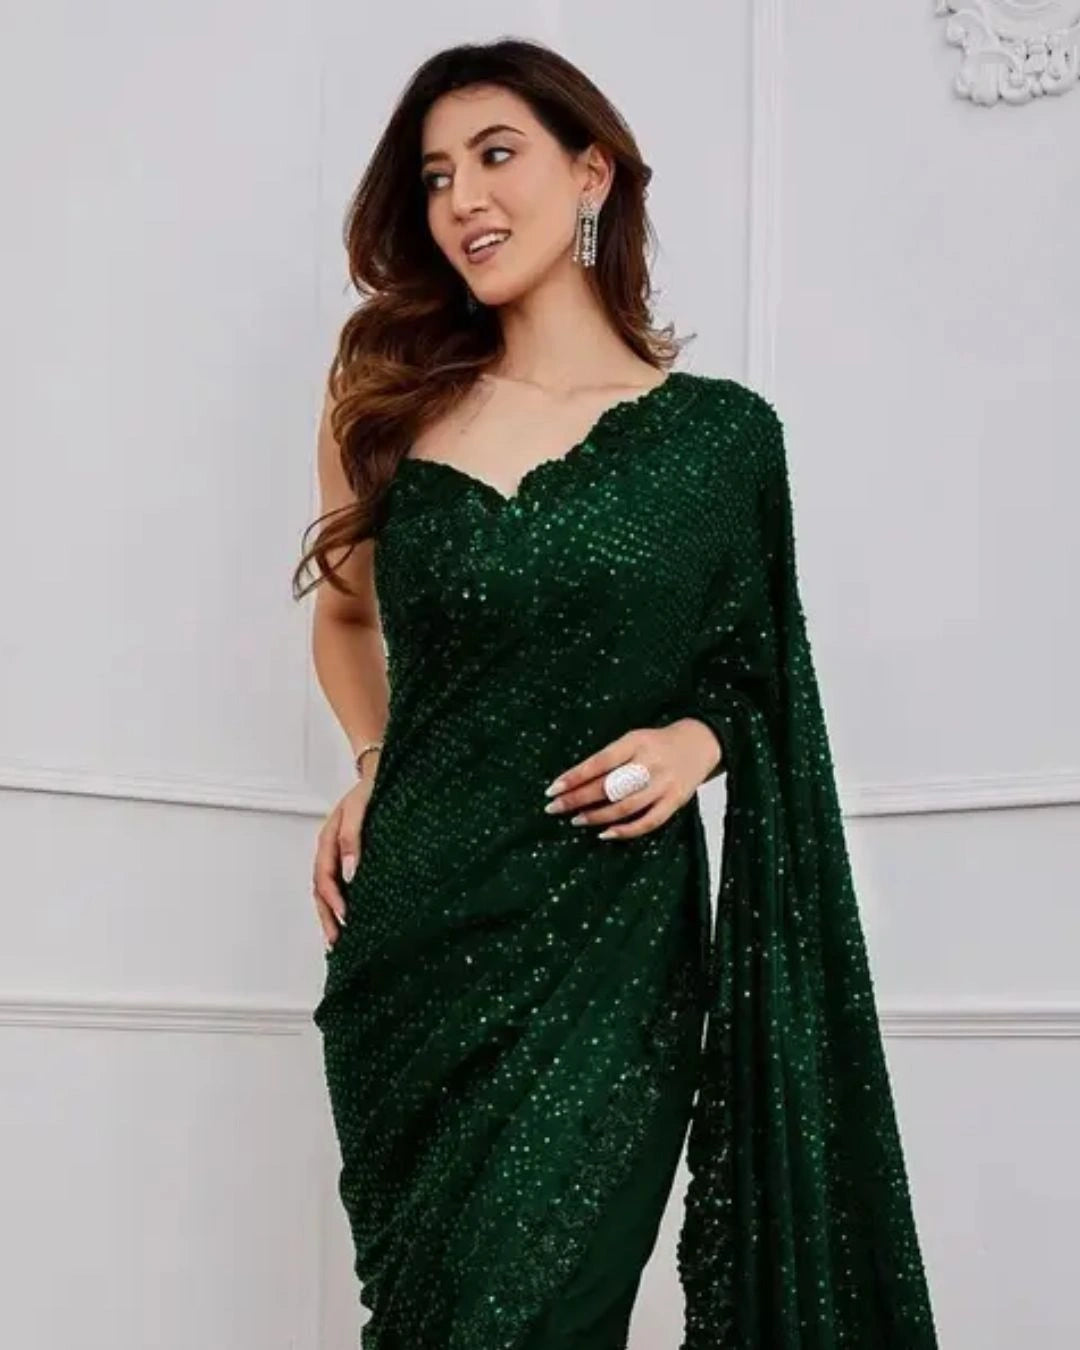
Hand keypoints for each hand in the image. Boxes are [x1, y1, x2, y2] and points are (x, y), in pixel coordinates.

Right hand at [312, 773, 375, 949]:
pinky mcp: (350, 858)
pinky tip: (349, 919)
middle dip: (327, 917)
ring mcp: (338, 856)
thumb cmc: (371, 788)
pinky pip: (339, 886)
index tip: (345, 918)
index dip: (333, 900)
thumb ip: (352, 839)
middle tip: (336, 942)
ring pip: (328, 891)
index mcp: (328, 840)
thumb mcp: (360, 808)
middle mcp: (330, 851)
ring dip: (331, 915)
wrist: (379, 773)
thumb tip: (350, 873)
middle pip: (321, 890)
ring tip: (338, 940)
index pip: (325, 877)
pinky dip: (341, 904)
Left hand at [542, 718, 722, 839]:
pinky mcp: (675, 802)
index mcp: (636, 742)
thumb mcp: (633, 739)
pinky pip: (648, 821)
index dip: (574, 776)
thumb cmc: (657, 743)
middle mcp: (650, 763)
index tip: (553, 789)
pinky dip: (625, 830)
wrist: (701, 743)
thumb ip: (609, 758)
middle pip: (609, 786)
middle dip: (578, 799)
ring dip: (597, 816)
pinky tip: (605, 833)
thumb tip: (575, 782)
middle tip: (555, 807)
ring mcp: (664, 784)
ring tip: (576, 820)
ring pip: (626, 806)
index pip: (599, 762)